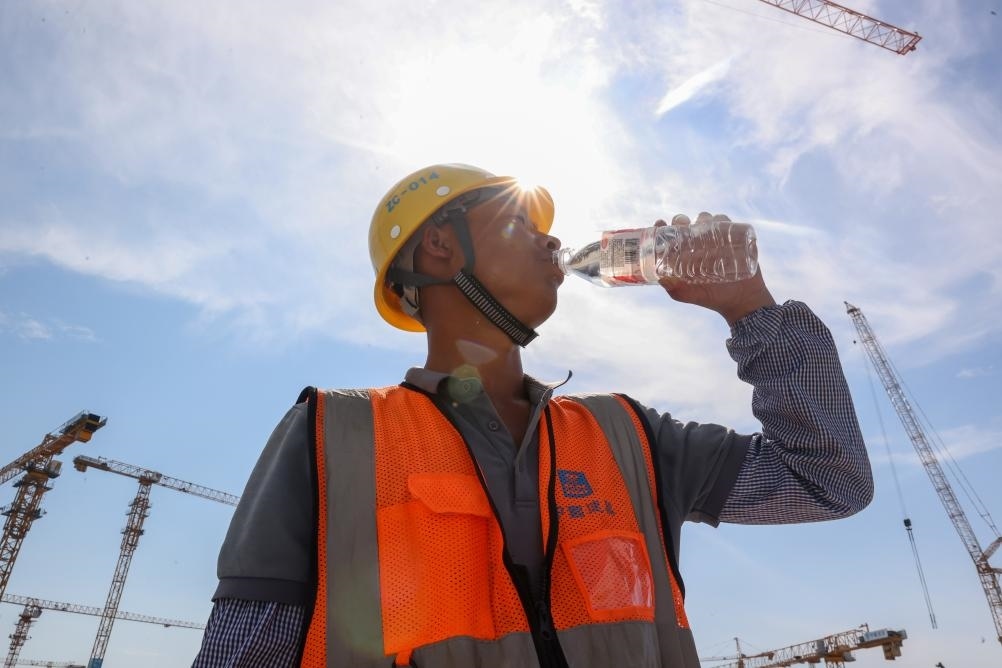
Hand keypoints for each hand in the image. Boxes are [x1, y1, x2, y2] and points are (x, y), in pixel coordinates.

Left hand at [658, 212, 775, 325]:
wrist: (742, 301)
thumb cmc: (712, 299)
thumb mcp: (688, 295)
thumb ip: (674, 288)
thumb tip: (660, 279)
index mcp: (684, 254)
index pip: (671, 236)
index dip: (664, 228)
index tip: (660, 223)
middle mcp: (698, 245)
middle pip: (687, 224)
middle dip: (681, 220)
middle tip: (682, 225)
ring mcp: (716, 241)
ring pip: (706, 220)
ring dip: (701, 218)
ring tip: (700, 227)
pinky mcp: (733, 239)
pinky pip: (726, 223)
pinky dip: (721, 220)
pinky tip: (717, 225)